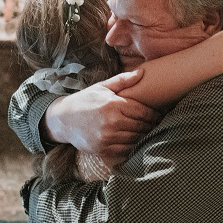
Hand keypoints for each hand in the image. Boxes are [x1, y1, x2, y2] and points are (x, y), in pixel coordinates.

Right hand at [43, 70, 160, 163]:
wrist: (63, 120)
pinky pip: (126, 149)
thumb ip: (122, 81)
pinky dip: (133, 145)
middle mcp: (111, 122)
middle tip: (156, 123)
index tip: (159, 113)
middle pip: (142, 126)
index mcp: (113, 105)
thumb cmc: (85, 101)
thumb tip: (142, 73)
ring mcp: (107, 137)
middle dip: (151, 124)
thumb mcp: (101, 87)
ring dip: (144, 135)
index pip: (143, 111)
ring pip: (136, 138)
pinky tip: (134, 139)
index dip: (154, 114)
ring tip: (147, 130)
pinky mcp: (103, 149)